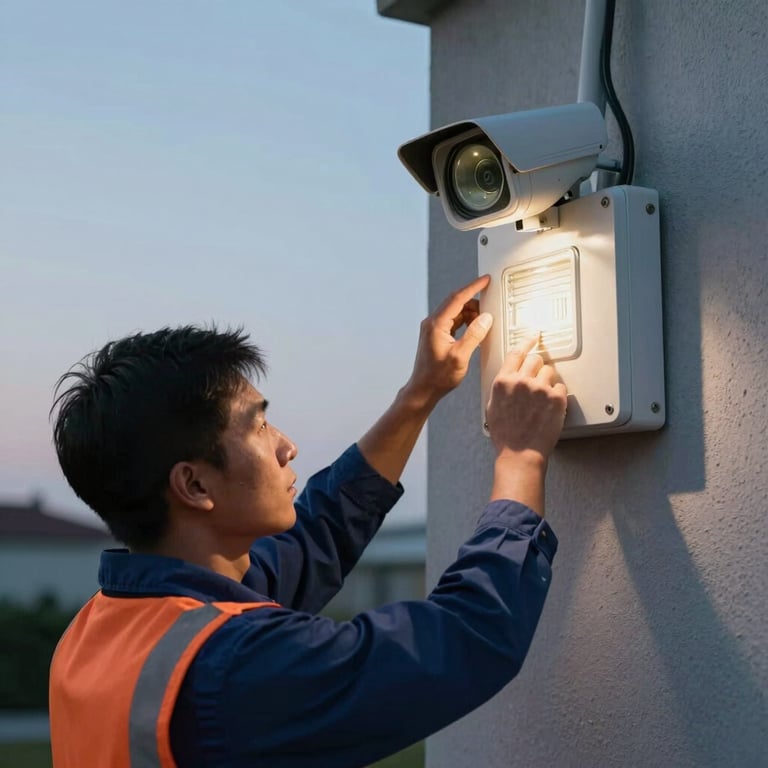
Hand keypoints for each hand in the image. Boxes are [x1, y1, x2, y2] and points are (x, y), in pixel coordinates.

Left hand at [402, 275, 493, 409]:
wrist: (423, 389)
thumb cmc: (438, 377)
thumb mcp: (460, 356)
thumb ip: (474, 335)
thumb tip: (485, 318)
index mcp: (436, 324)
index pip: (457, 298)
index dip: (473, 287)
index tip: (485, 280)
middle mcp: (432, 323)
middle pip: (455, 302)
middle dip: (474, 300)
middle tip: (489, 302)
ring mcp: (433, 329)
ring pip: (455, 312)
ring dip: (470, 312)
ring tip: (484, 321)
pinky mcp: (436, 335)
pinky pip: (453, 321)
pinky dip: (465, 321)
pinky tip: (474, 328)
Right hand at [486, 337, 567, 463]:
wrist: (520, 454)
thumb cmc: (506, 436)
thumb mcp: (493, 406)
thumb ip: (501, 387)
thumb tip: (509, 378)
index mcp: (503, 381)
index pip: (516, 352)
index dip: (527, 341)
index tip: (533, 336)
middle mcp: (521, 381)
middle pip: (536, 359)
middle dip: (537, 367)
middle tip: (538, 379)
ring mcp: (540, 389)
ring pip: (550, 372)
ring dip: (548, 381)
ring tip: (543, 398)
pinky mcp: (556, 399)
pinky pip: (561, 387)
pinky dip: (557, 395)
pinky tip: (550, 407)